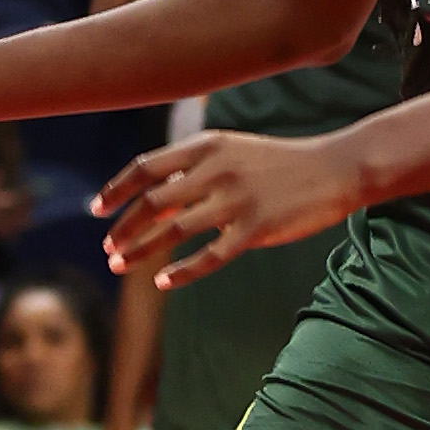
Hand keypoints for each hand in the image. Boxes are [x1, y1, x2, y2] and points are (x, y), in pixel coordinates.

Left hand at [97, 127, 363, 286]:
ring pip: (173, 230)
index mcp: (206, 146)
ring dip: (140, 250)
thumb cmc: (276, 163)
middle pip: (152, 202)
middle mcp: (216, 170)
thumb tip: (150, 199)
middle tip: (107, 248)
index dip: (115, 190)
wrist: (334, 168)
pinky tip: (162, 282)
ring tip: (119, 265)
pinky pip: (209, 256)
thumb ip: (191, 171)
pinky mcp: (256, 229)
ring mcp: (236, 200)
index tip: (95, 210)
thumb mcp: (231, 152)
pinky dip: (181, 272)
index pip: (145, 168)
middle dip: (123, 227)